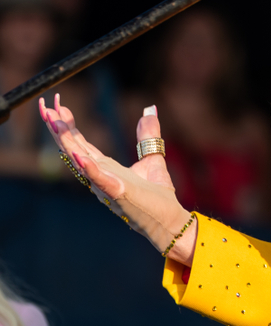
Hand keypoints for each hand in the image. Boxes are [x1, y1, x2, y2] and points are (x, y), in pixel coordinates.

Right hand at [38, 95, 196, 263]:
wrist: (169, 219)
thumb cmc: (157, 195)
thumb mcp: (152, 158)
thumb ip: (148, 136)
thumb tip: (149, 110)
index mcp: (106, 167)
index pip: (82, 143)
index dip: (69, 126)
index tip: (59, 105)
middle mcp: (101, 176)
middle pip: (74, 149)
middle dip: (59, 129)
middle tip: (46, 107)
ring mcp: (107, 186)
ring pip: (82, 162)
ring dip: (68, 143)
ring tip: (56, 124)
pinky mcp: (120, 194)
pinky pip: (102, 180)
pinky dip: (90, 168)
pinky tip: (80, 156)